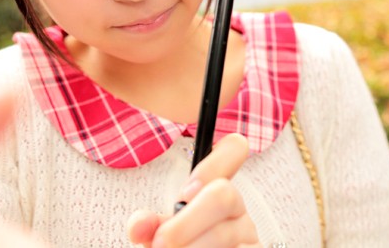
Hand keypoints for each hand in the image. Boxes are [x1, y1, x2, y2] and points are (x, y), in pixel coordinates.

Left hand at [127, 133, 260, 247]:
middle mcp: (238, 210)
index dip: (216, 160)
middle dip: (186, 222)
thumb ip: (151, 225)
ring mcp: (250, 237)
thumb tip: (138, 224)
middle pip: (223, 195)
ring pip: (223, 235)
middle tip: (161, 242)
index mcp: (215, 193)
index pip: (234, 149)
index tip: (184, 193)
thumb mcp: (163, 236)